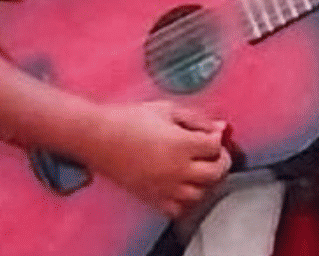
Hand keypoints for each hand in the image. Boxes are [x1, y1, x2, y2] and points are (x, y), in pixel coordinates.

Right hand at [82, 101, 230, 218]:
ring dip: (205, 181)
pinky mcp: (151, 198)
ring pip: (200, 193)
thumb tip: (220, 127)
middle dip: (220, 161)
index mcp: (182, 144)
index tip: (213, 135)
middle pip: (216, 173)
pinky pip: (178, 209)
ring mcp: (164, 187)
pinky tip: (181, 185)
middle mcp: (177, 169)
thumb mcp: (167, 110)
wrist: (98, 137)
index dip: (218, 139)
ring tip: (198, 169)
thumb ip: (197, 119)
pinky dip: (185, 200)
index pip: (216, 147)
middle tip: (214, 154)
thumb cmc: (130, 120)